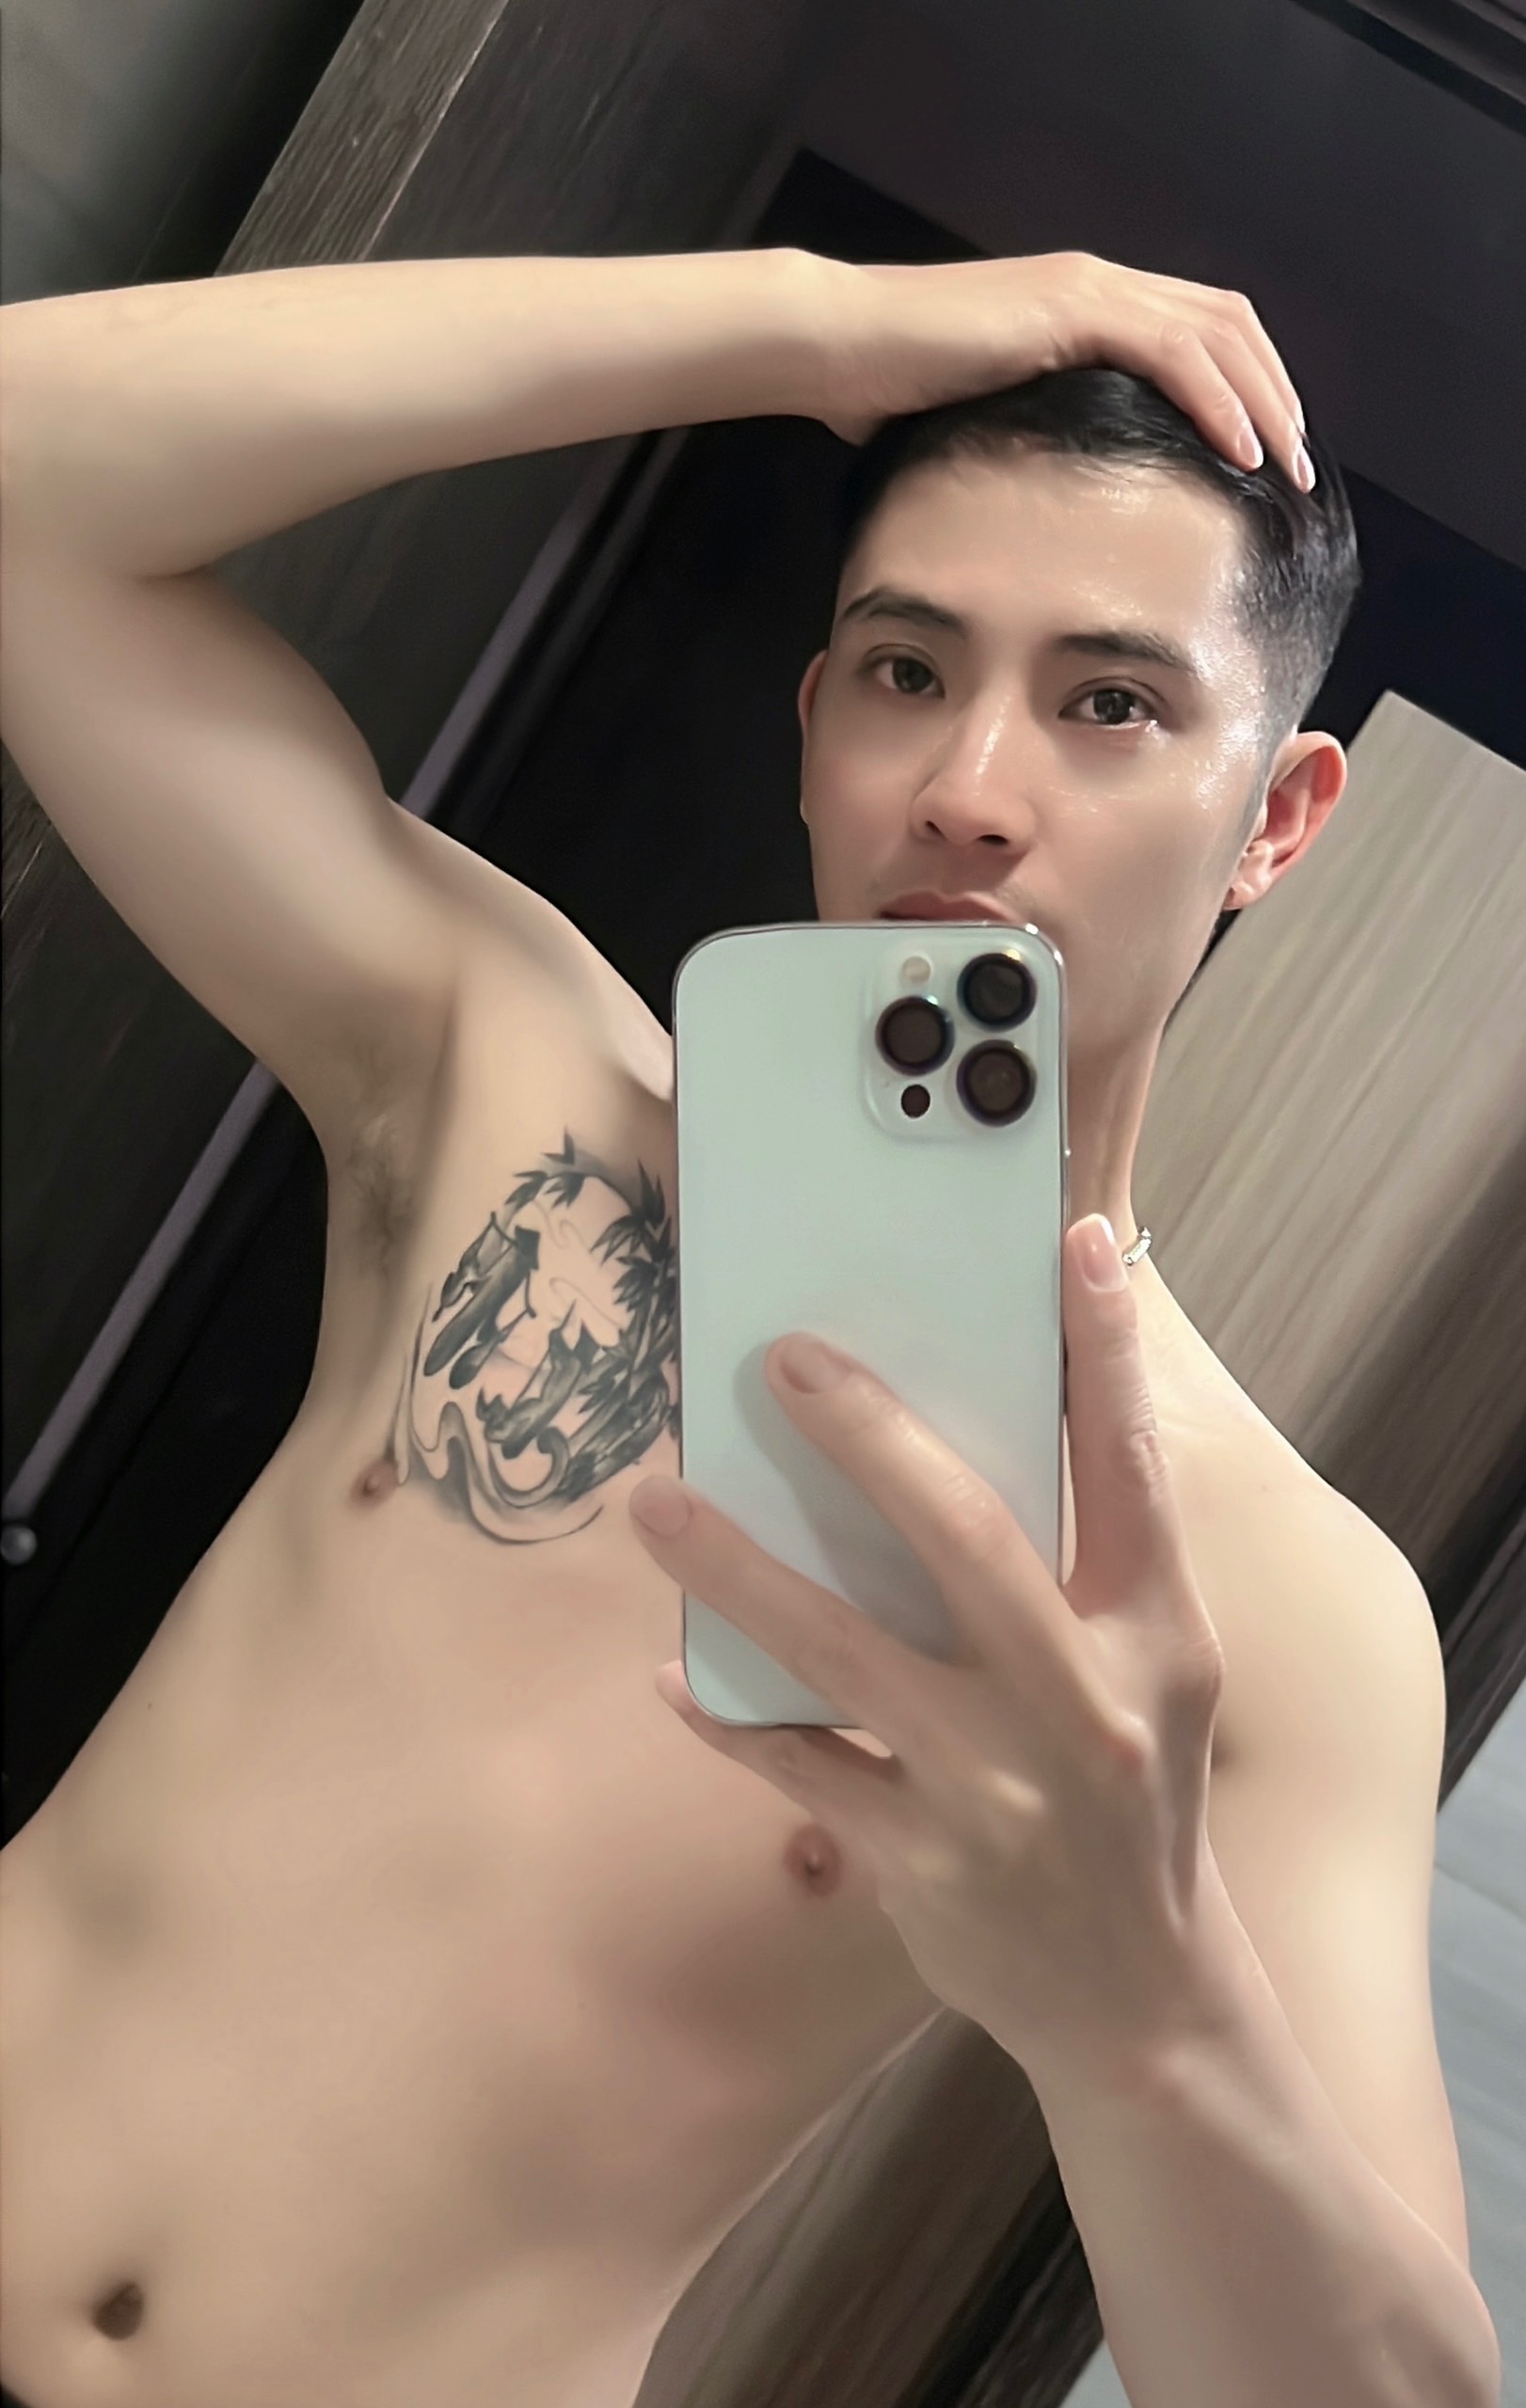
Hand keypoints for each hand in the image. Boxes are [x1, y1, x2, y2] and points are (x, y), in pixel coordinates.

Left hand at [627, 1214, 1230, 2095]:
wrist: (1142, 1997)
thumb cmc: (1134, 1793)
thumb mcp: (1154, 1674)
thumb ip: (1084, 1564)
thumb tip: (966, 1428)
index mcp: (1159, 1637)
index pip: (1133, 1471)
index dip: (1106, 1355)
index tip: (1068, 1245)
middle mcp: (1086, 1705)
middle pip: (970, 1542)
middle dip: (873, 1439)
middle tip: (783, 1356)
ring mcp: (999, 1790)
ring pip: (845, 1654)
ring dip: (739, 1568)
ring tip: (655, 1501)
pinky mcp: (921, 1860)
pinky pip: (798, 1766)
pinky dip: (728, 1716)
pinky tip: (670, 1676)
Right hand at [813, 248, 1309, 487]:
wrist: (835, 346)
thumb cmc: (886, 390)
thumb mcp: (983, 418)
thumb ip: (1033, 436)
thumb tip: (1056, 501)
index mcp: (1085, 305)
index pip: (1201, 334)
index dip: (1248, 389)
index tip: (1269, 458)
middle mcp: (1100, 285)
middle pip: (1229, 326)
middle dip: (1277, 397)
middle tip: (1301, 471)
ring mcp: (1087, 289)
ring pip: (1218, 332)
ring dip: (1265, 401)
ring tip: (1288, 467)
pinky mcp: (1071, 306)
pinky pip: (1175, 350)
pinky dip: (1219, 400)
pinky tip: (1241, 449)